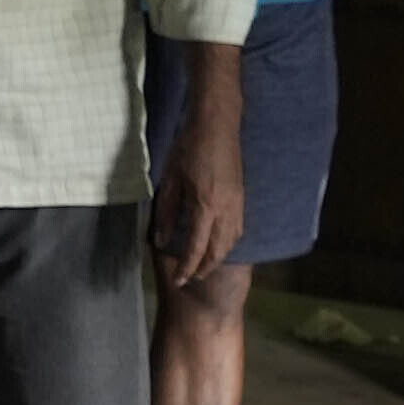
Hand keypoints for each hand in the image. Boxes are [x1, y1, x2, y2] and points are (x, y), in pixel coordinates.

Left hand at [151, 59, 251, 290]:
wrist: (217, 123)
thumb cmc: (189, 148)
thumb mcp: (170, 180)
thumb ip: (165, 213)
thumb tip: (161, 239)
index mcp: (205, 205)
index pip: (196, 247)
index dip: (187, 267)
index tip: (180, 280)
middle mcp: (225, 208)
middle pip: (218, 250)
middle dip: (204, 268)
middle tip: (191, 279)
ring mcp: (237, 202)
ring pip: (231, 241)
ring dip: (218, 258)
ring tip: (204, 266)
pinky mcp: (242, 196)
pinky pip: (238, 228)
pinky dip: (229, 243)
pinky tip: (220, 245)